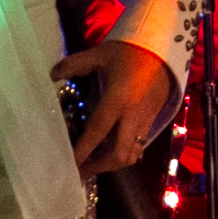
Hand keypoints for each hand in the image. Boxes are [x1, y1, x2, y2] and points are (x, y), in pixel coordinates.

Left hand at [51, 38, 173, 175]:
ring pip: (131, 154)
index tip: (70, 164)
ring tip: (95, 164)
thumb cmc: (129, 50)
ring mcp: (145, 120)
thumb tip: (52, 74)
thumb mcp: (100, 54)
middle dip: (99, 166)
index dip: (83, 151)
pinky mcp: (153, 120)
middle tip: (81, 170)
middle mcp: (133, 115)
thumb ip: (74, 64)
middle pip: (117, 154)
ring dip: (113, 163)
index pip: (97, 132)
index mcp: (118, 99)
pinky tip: (112, 151)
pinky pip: (139, 146)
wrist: (164, 47)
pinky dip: (125, 153)